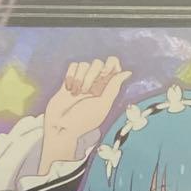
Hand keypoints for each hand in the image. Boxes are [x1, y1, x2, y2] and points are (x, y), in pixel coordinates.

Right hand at [39, 56, 130, 172]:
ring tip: (76, 93)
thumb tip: (128, 72)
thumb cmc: (84, 120)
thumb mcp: (103, 105)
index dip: (110, 64)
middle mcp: (95, 83)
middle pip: (98, 63)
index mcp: (107, 88)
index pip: (113, 65)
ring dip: (80, 78)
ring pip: (84, 64)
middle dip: (93, 75)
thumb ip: (114, 87)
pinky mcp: (69, 80)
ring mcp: (82, 81)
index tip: (104, 74)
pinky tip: (69, 89)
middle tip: (88, 90)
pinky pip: (73, 66)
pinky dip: (71, 76)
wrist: (61, 126)